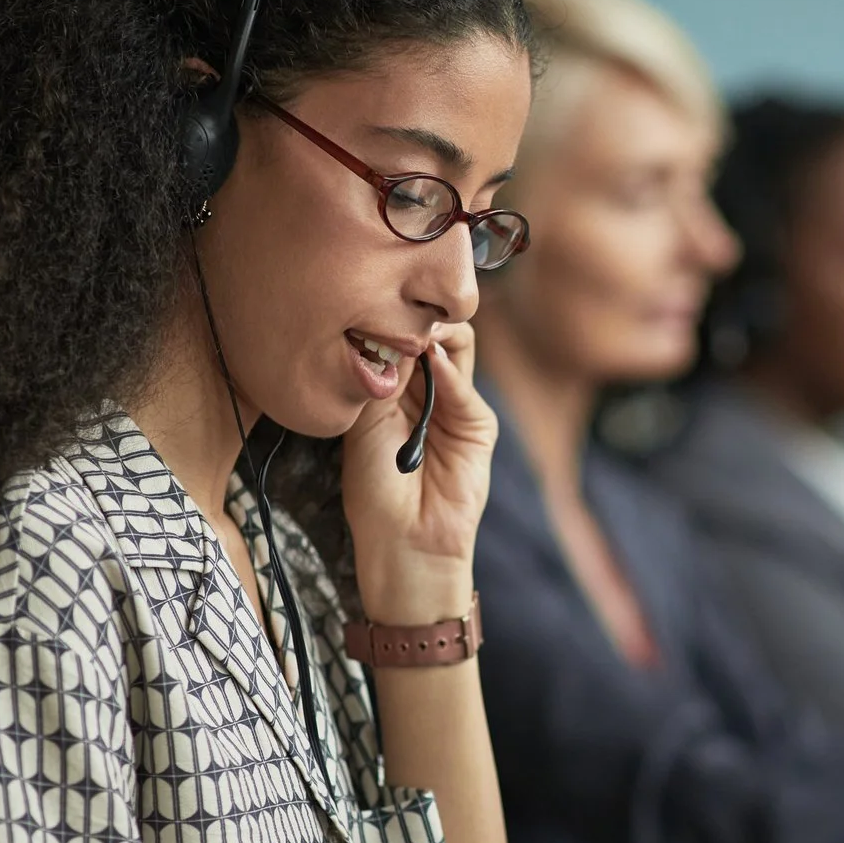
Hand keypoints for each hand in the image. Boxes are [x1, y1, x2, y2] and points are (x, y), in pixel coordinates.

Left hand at [341, 323, 495, 623]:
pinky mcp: (478, 426)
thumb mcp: (365, 423)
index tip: (369, 300)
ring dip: (434, 333)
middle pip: (431, 335)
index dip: (388, 317)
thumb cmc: (374, 492)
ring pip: (455, 349)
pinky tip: (430, 360)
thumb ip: (381, 375)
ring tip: (412, 329)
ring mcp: (455, 407)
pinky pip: (464, 385)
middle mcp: (425, 393)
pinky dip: (448, 369)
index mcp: (392, 392)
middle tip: (395, 304)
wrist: (404, 543)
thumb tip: (392, 325)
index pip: (398, 339)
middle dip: (414, 317)